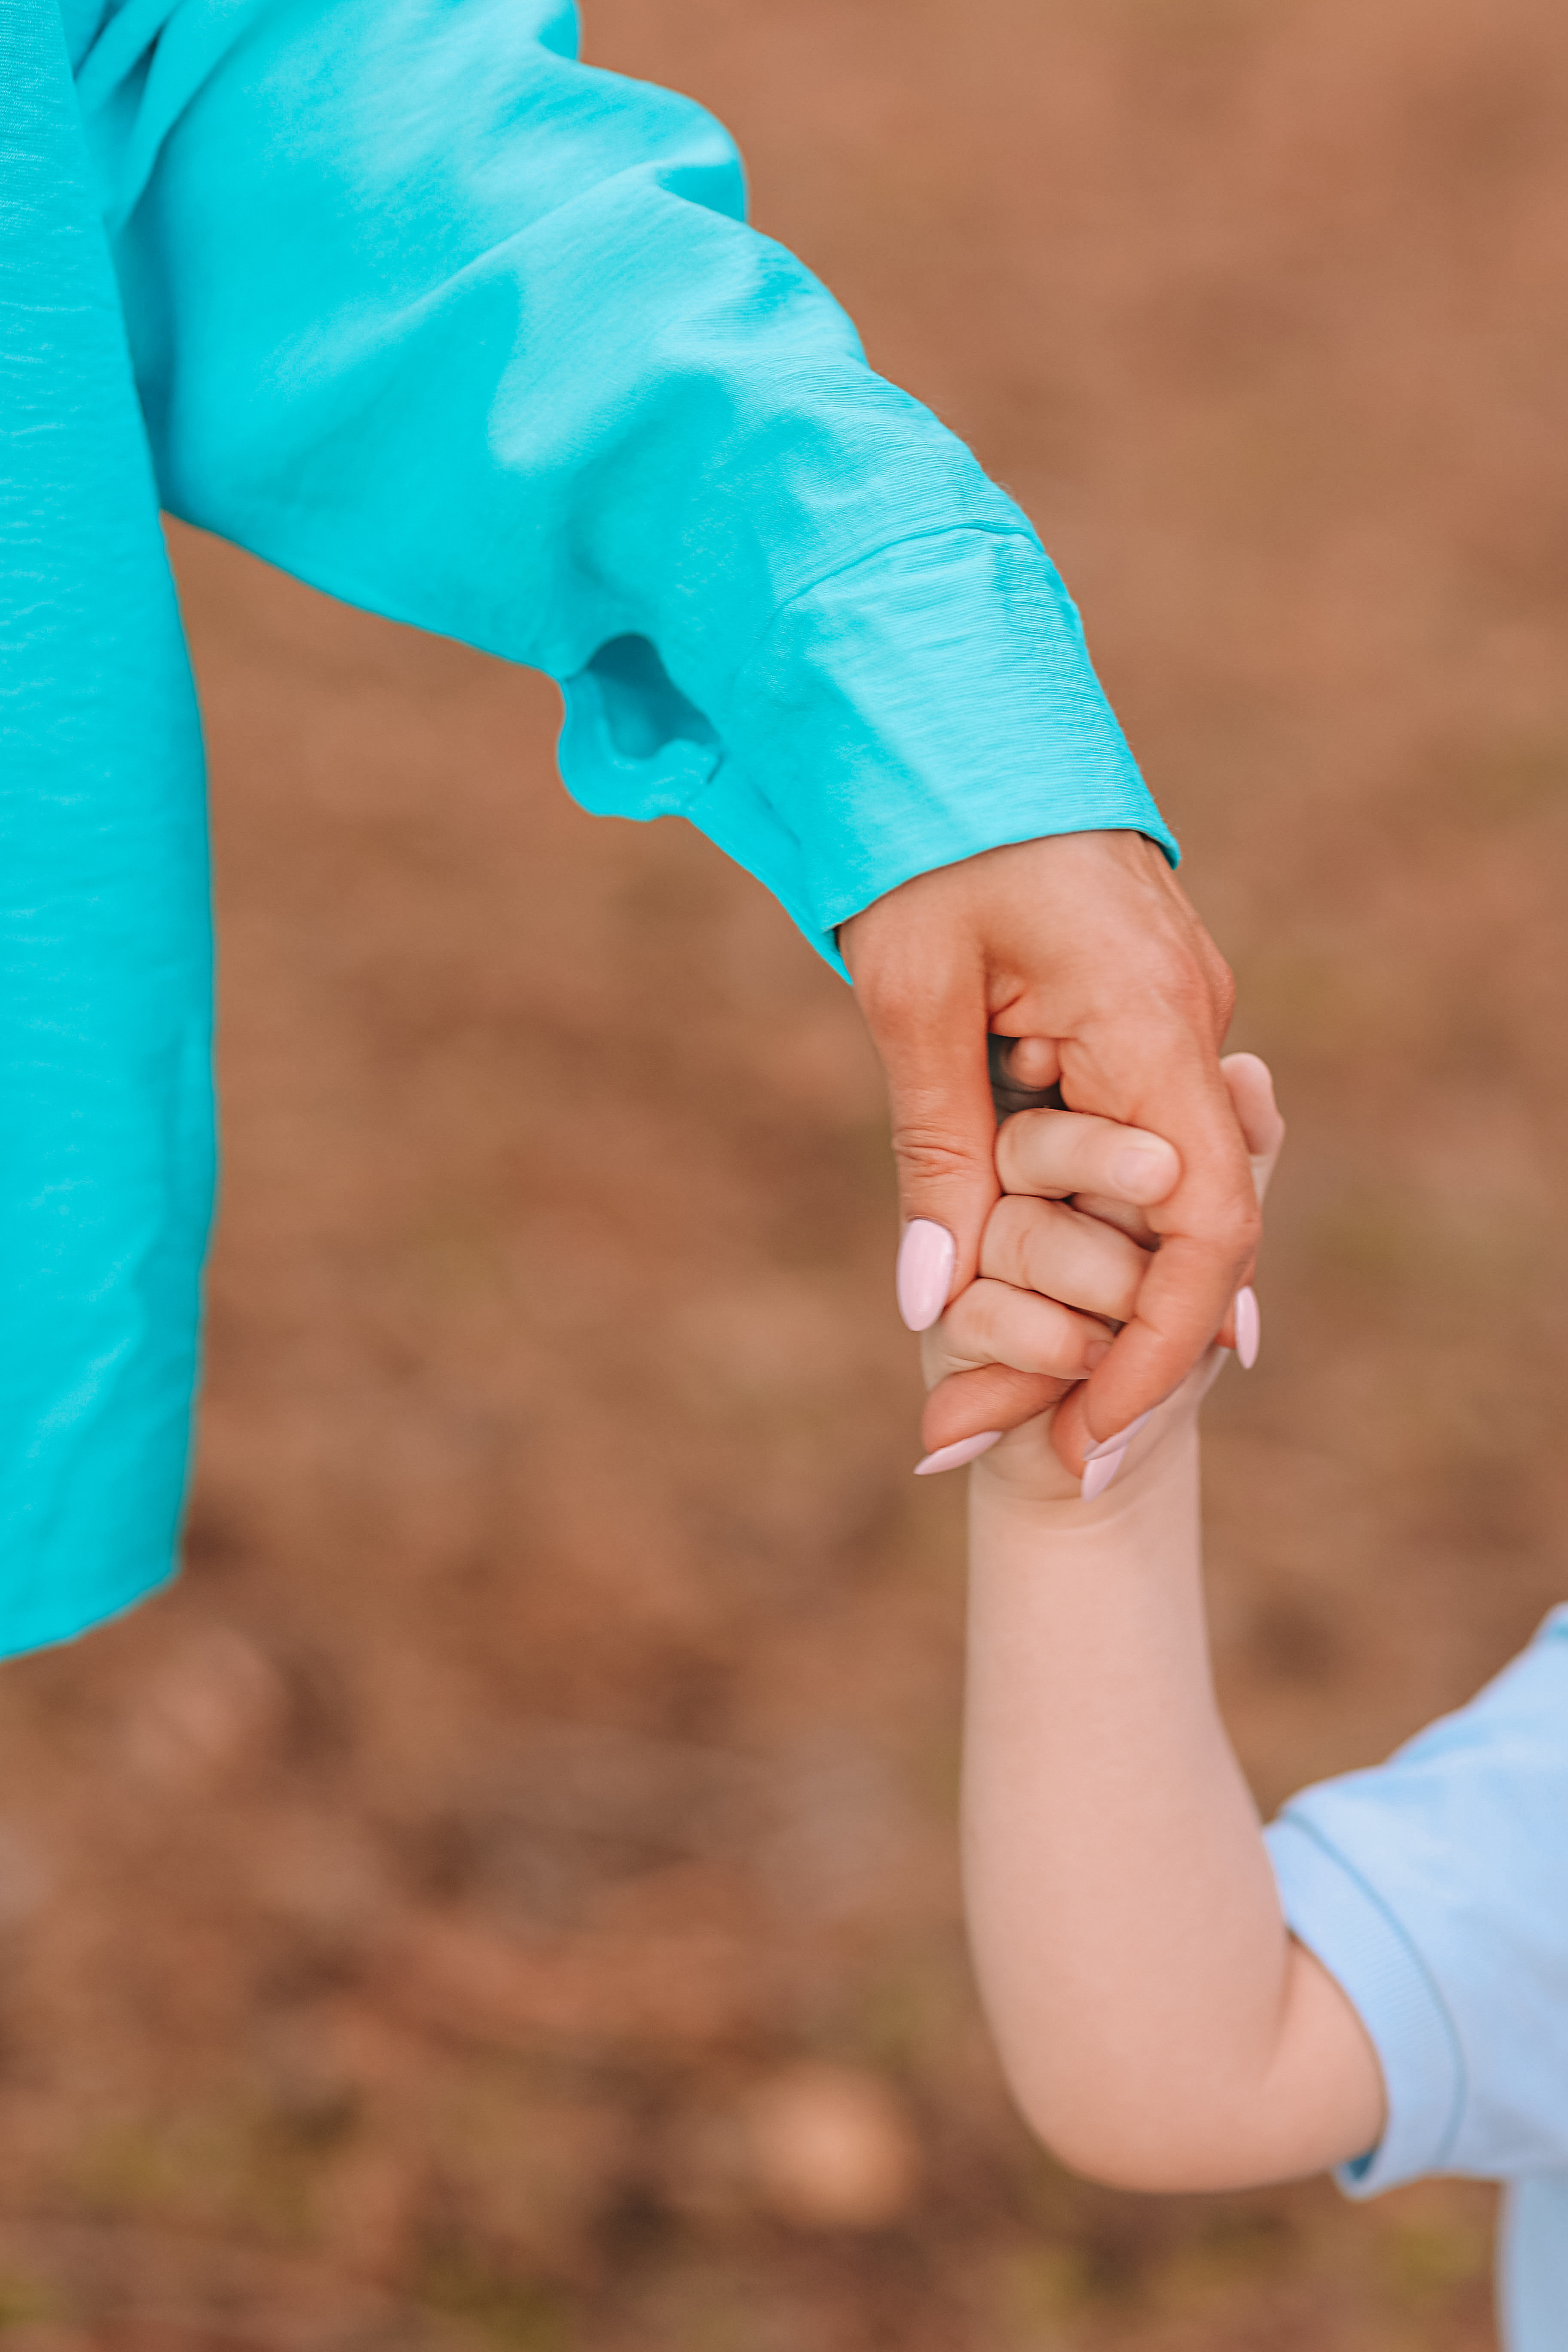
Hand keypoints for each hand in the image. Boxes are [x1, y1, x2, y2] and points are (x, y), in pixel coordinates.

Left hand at [840, 832, 1258, 1467]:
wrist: (945, 698)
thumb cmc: (924, 829)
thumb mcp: (910, 994)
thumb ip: (937, 1148)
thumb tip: (930, 1299)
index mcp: (1148, 1019)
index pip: (1205, 1223)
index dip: (1162, 1350)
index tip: (1086, 1439)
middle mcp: (1184, 1025)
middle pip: (1183, 1230)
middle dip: (1101, 1349)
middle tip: (985, 1434)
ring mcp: (1167, 1016)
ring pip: (1149, 1193)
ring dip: (1073, 1291)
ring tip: (967, 1391)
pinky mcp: (1131, 1010)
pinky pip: (1124, 1140)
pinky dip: (1070, 1220)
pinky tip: (1013, 1290)